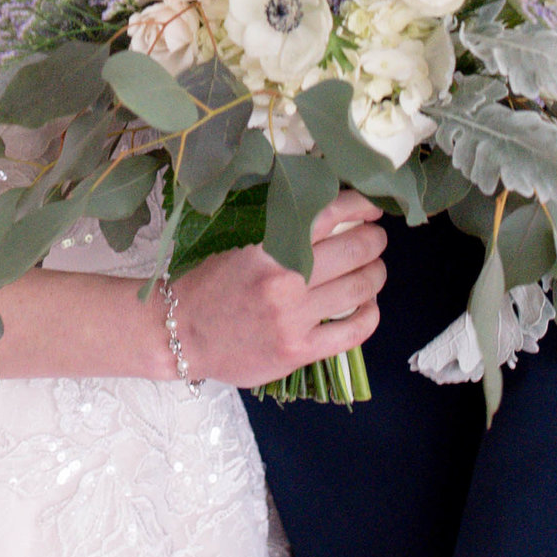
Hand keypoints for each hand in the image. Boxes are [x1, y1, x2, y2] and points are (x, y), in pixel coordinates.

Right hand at [175, 200, 385, 386]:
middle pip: (356, 249)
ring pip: (361, 288)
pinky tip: (368, 307)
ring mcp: (294, 319)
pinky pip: (354, 331)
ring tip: (374, 270)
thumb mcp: (242, 246)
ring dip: (376, 273)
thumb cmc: (210, 285)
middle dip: (375, 239)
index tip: (372, 207)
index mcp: (269, 248)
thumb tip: (332, 215)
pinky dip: (370, 314)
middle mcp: (285, 281)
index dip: (361, 206)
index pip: (329, 214)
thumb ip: (283, 233)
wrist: (180, 333)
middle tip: (376, 238)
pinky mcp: (299, 351)